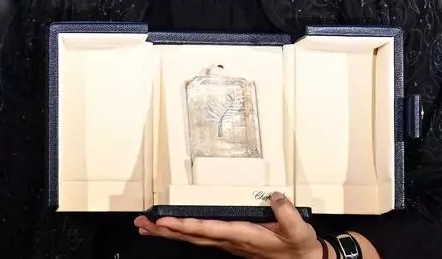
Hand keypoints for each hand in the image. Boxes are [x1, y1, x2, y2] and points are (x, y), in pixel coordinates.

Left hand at [134, 192, 325, 258]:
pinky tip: (173, 230)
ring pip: (193, 238)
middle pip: (192, 236)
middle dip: (165, 230)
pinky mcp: (231, 242)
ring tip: (147, 226)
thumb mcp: (298, 230)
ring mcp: (229, 243)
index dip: (185, 225)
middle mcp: (231, 242)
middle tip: (142, 223)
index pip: (208, 230)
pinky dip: (183, 232)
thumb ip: (286, 212)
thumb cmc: (299, 246)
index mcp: (244, 236)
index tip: (165, 220)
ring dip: (169, 232)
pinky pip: (200, 238)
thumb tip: (273, 196)